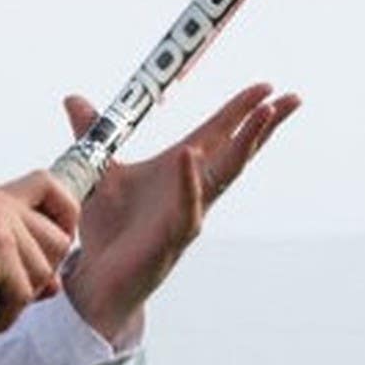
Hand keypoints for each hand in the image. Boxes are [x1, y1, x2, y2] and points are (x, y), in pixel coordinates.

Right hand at [0, 173, 80, 335]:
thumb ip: (19, 260)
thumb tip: (55, 285)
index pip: (49, 186)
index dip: (66, 212)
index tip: (62, 236)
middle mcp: (1, 207)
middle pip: (59, 241)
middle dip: (41, 275)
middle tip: (6, 288)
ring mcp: (0, 227)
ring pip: (43, 275)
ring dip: (17, 301)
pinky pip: (22, 295)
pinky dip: (3, 315)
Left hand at [61, 82, 300, 345]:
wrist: (99, 276)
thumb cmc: (109, 228)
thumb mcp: (99, 170)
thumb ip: (92, 133)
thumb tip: (74, 100)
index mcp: (180, 169)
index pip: (219, 133)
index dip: (241, 111)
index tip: (267, 88)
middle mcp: (194, 188)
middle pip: (238, 151)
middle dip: (264, 124)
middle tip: (290, 98)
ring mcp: (190, 211)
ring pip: (225, 174)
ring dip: (247, 143)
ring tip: (266, 115)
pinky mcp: (173, 235)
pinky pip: (186, 205)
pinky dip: (188, 181)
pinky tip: (191, 155)